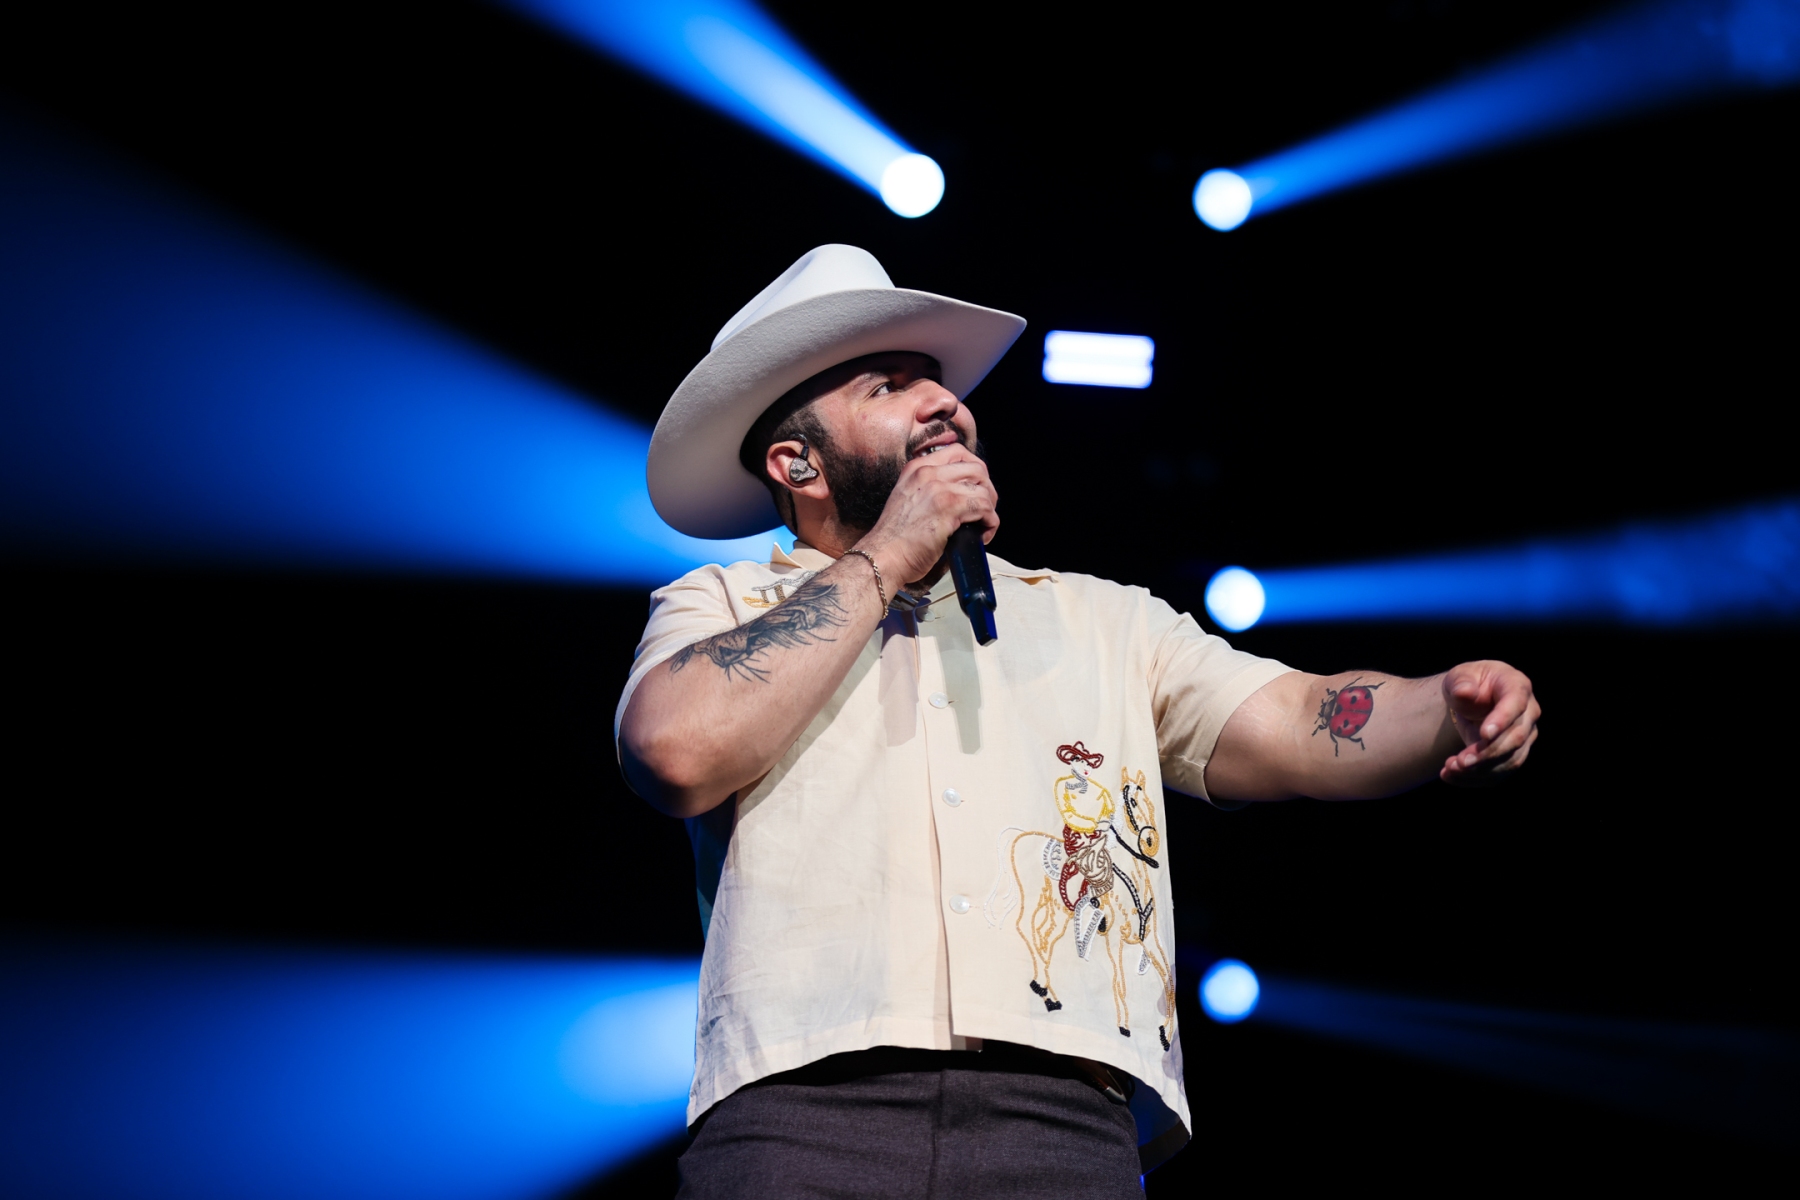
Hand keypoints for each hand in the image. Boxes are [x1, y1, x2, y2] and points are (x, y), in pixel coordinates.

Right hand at [853, 442, 998, 585]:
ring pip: (983, 488)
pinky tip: (982, 535)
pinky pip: (984, 507)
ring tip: (983, 525)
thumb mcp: (907, 500)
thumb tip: (961, 493)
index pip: (958, 452)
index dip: (974, 470)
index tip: (976, 488)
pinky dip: (990, 523)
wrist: (882, 556)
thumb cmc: (894, 539)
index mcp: (916, 468)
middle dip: (987, 489)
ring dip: (990, 509)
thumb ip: (928, 489)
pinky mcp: (948, 508)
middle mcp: (927, 473)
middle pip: (977, 467)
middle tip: (985, 509)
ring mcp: (938, 488)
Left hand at [1440, 661, 1539, 785]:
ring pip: (1511, 760)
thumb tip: (1464, 692)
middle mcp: (1528, 713)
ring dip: (1480, 770)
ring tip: (1451, 768)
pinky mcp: (1513, 756)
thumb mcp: (1459, 676)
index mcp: (1517, 686)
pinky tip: (1450, 775)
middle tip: (1460, 761)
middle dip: (1487, 752)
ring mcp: (1524, 737)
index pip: (1516, 704)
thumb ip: (1461, 682)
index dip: (1502, 720)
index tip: (1483, 734)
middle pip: (1516, 738)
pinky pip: (1499, 773)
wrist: (1469, 701)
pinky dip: (1474, 778)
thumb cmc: (1467, 683)